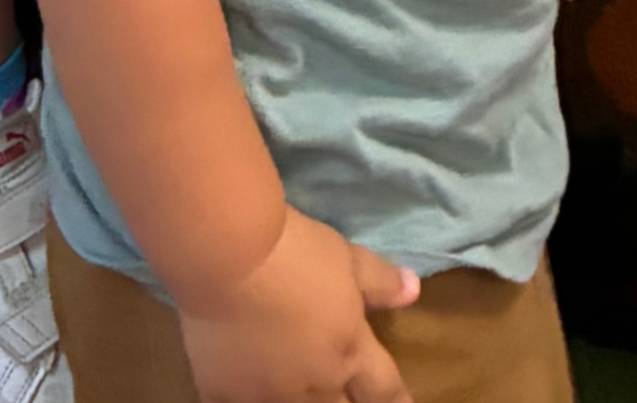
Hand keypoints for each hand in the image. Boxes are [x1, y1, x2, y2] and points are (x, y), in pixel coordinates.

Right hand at [179, 209, 416, 402]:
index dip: (398, 401)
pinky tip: (244, 389)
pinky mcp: (222, 391)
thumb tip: (414, 290)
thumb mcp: (345, 257)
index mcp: (349, 352)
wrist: (226, 252)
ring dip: (300, 401)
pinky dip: (247, 398)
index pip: (384, 390)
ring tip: (292, 389)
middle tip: (346, 396)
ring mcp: (266, 394)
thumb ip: (379, 281)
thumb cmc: (294, 249)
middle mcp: (313, 385)